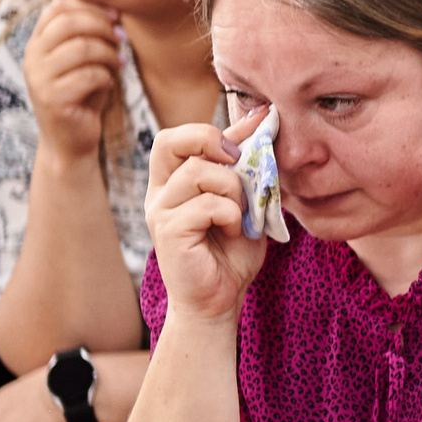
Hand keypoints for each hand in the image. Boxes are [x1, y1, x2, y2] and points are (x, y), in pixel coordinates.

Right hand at [21, 0, 122, 161]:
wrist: (71, 141)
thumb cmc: (83, 95)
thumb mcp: (84, 60)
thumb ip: (88, 34)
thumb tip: (113, 8)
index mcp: (37, 42)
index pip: (58, 6)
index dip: (90, 5)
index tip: (114, 16)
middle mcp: (32, 57)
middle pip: (70, 22)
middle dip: (103, 27)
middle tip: (120, 39)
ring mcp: (39, 79)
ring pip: (82, 48)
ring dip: (109, 53)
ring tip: (118, 63)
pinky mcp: (52, 100)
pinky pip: (89, 75)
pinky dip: (107, 76)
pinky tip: (109, 82)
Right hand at [146, 110, 269, 322]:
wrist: (220, 300)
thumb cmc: (231, 253)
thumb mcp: (244, 201)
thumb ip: (245, 166)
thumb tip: (261, 121)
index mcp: (173, 181)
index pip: (180, 137)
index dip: (218, 128)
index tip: (257, 128)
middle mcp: (160, 192)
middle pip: (170, 140)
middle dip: (210, 140)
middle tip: (238, 161)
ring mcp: (160, 211)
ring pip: (199, 173)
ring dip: (233, 190)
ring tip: (240, 215)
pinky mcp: (168, 232)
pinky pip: (207, 205)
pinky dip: (231, 215)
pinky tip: (234, 232)